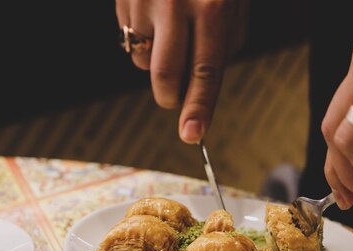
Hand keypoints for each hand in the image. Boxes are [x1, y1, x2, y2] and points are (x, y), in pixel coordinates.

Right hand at [115, 0, 247, 142]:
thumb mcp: (230, 7)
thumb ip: (221, 48)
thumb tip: (196, 92)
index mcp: (211, 8)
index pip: (205, 72)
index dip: (198, 108)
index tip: (192, 135)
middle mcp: (175, 5)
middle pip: (165, 76)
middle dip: (170, 97)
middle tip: (174, 94)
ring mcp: (144, 2)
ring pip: (143, 62)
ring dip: (155, 60)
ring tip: (169, 26)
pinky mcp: (123, 1)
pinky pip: (129, 41)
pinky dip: (143, 37)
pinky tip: (155, 11)